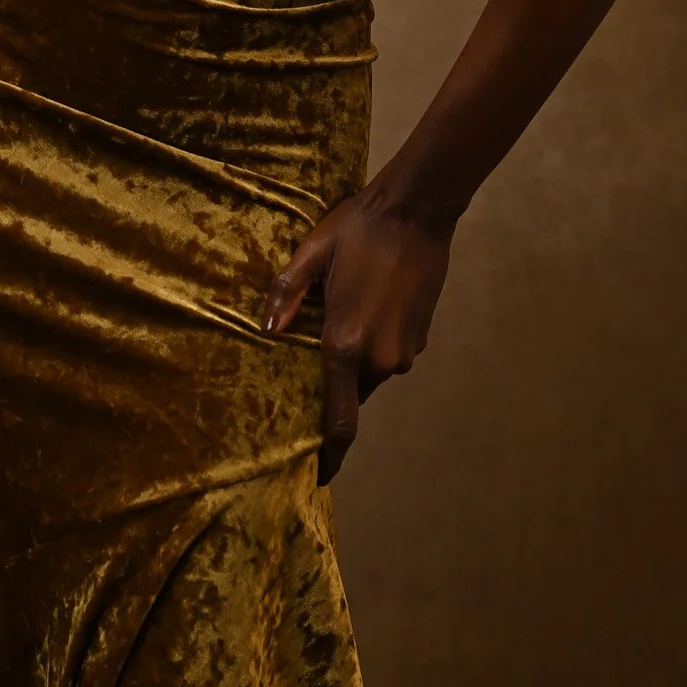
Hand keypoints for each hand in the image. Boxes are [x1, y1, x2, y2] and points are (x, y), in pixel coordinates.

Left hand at [264, 189, 455, 484]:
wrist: (418, 210)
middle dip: (335, 388)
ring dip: (357, 359)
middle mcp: (379, 359)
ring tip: (343, 318)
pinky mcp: (421, 337)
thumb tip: (266, 331)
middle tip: (317, 360)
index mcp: (345, 345)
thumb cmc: (359, 229)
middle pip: (352, 395)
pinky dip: (376, 342)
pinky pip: (391, 353)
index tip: (319, 476)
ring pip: (372, 373)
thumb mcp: (313, 252)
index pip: (339, 423)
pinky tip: (369, 304)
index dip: (330, 456)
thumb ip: (286, 295)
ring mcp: (404, 350)